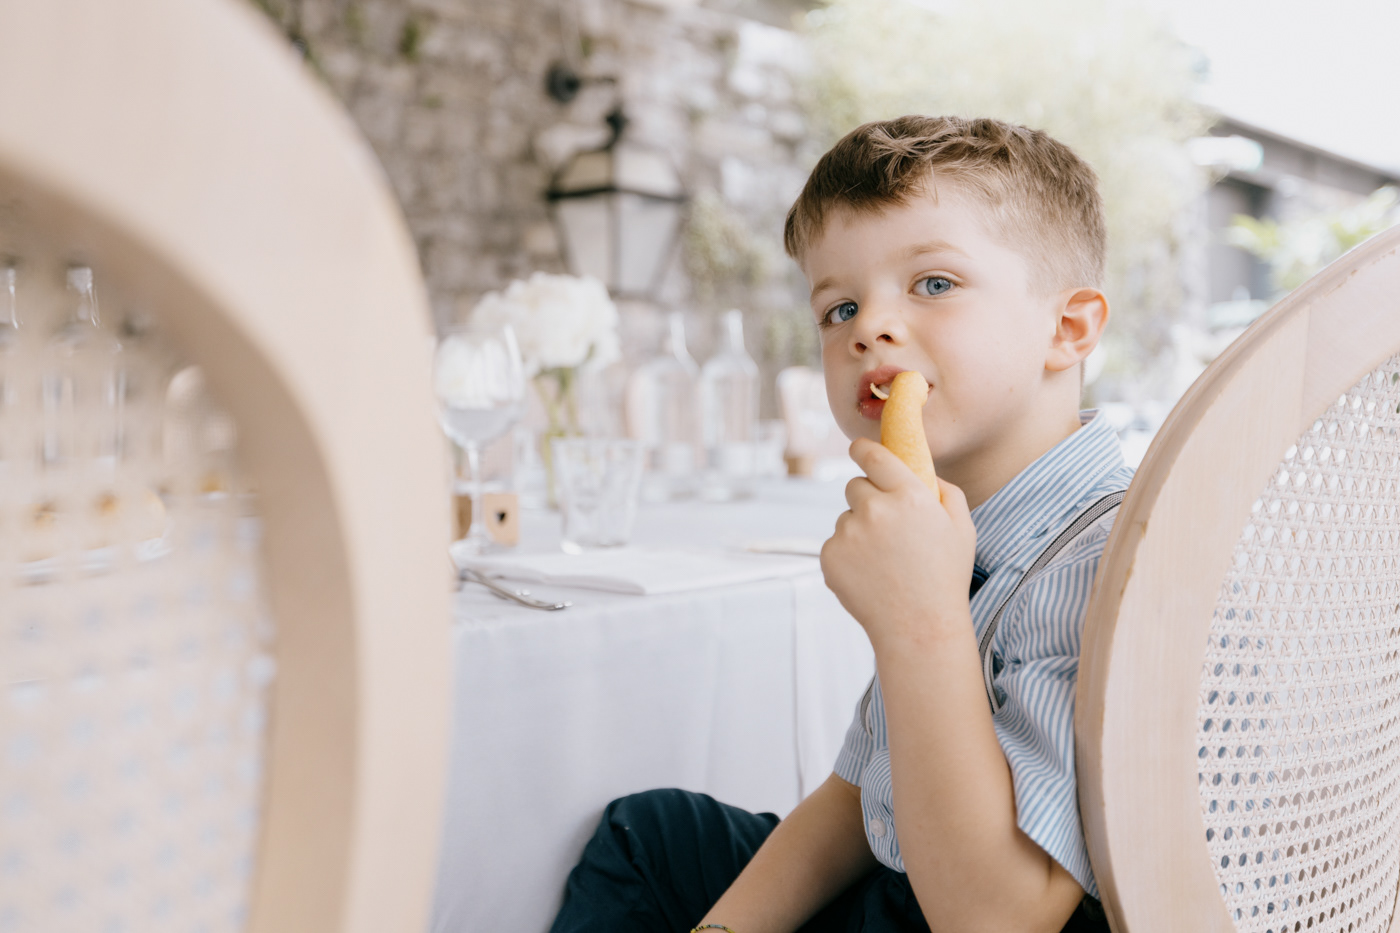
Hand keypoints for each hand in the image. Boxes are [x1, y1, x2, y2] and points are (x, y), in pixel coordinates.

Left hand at [820, 438, 975, 648]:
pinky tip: (870, 576)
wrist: (919, 628)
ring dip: (859, 531)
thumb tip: (923, 471)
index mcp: (909, 496)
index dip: (863, 449)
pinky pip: (835, 544)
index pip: (873, 456)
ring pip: (846, 518)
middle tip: (887, 528)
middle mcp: (875, 510)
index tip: (858, 449)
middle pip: (855, 486)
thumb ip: (945, 491)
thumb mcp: (963, 528)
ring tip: (884, 562)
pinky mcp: (830, 557)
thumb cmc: (945, 578)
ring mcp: (848, 534)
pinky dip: (847, 556)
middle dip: (868, 499)